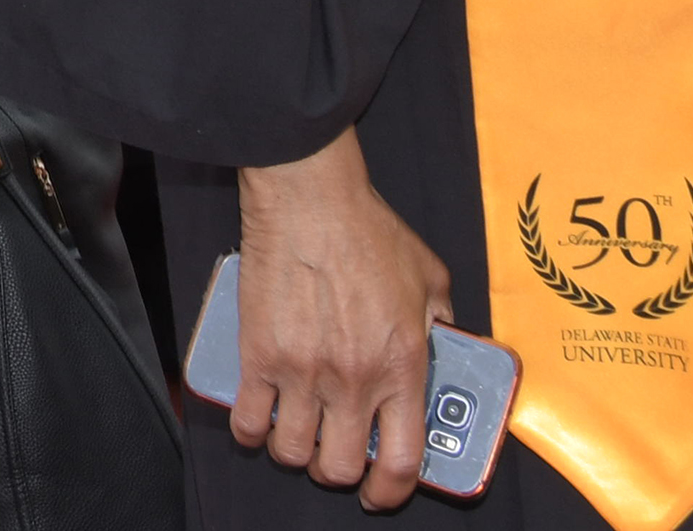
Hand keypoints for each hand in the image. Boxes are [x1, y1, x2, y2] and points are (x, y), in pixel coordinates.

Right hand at [231, 128, 450, 511]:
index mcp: (401, 368)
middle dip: (339, 473)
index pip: (399, 462)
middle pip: (338, 468)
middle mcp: (352, 381)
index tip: (381, 493)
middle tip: (337, 454)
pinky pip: (247, 421)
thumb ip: (442, 320)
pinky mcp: (258, 355)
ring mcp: (301, 372)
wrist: (310, 199)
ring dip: (295, 452)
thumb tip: (446, 342)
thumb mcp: (430, 277)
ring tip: (298, 433)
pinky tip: (258, 419)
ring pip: (291, 453)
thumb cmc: (368, 230)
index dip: (390, 492)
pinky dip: (251, 431)